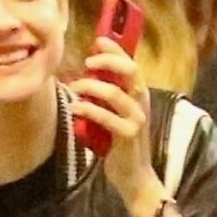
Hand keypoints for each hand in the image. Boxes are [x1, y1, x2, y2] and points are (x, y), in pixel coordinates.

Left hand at [68, 37, 156, 215]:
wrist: (135, 176)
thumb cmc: (122, 145)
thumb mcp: (118, 115)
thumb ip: (109, 98)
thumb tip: (88, 77)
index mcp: (140, 95)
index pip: (131, 64)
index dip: (116, 49)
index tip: (99, 40)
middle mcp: (141, 103)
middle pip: (129, 70)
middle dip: (107, 61)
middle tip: (87, 62)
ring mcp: (136, 119)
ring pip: (114, 92)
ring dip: (91, 87)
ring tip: (75, 87)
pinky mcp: (127, 135)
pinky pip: (105, 116)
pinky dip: (88, 110)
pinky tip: (75, 108)